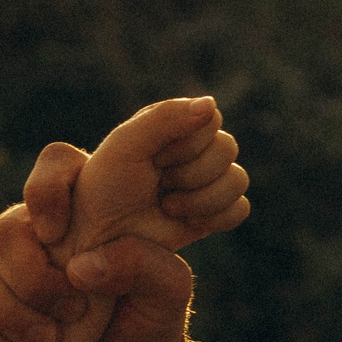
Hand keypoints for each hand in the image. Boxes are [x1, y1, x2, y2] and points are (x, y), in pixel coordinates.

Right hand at [0, 204, 197, 341]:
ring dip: (8, 310)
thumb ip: (143, 265)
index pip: (57, 164)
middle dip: (33, 279)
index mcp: (87, 209)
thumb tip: (81, 267)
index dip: (48, 190)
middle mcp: (40, 230)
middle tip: (74, 312)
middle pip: (6, 228)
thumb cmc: (149, 321)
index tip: (57, 235)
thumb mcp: (169, 292)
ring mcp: (5, 267)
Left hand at [50, 96, 248, 262]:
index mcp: (174, 124)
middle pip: (227, 148)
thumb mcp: (126, 143)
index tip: (154, 160)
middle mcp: (195, 148)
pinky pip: (240, 208)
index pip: (209, 120)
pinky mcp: (214, 212)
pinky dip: (215, 217)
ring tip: (167, 206)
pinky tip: (187, 221)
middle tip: (158, 184)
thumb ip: (164, 117)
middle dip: (190, 173)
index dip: (185, 144)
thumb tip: (210, 104)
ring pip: (237, 179)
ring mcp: (206, 181)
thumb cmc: (106, 186)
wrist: (100, 238)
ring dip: (200, 199)